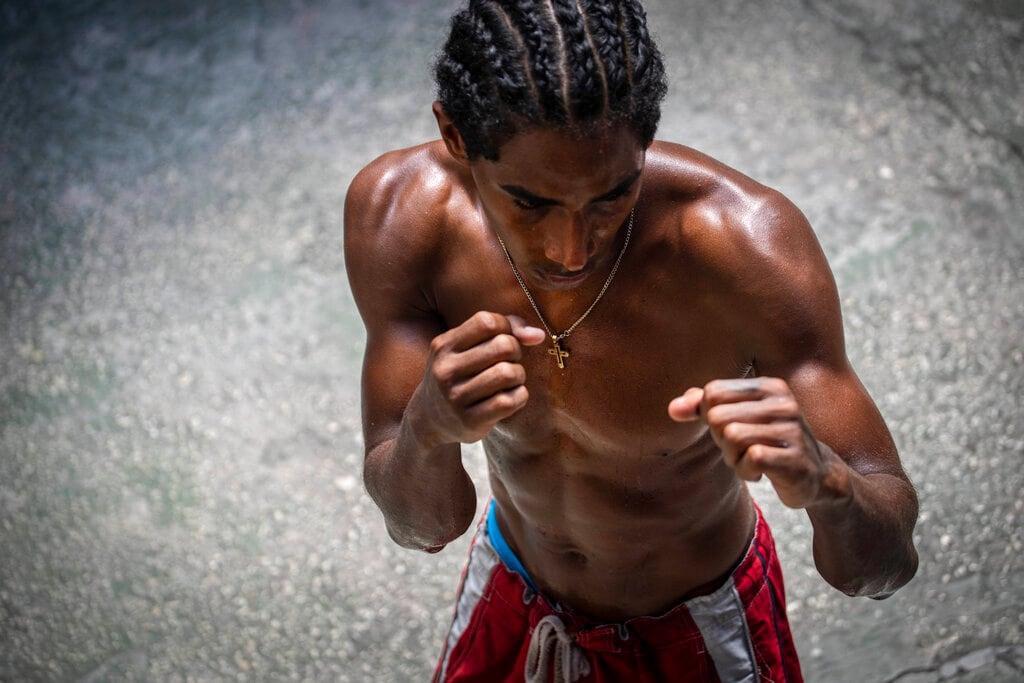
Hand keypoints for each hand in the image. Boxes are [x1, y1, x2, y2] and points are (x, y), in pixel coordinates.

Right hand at [410, 311, 545, 446]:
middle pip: (504, 346)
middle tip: (510, 362)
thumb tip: (538, 335)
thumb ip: (503, 331)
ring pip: (509, 373)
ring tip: (511, 380)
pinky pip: (509, 401)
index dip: (506, 328)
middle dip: (515, 352)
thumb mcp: (466, 348)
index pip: (487, 322)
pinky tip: (511, 397)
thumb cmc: (459, 375)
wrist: (429, 419)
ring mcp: (456, 397)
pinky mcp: (470, 421)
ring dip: (519, 375)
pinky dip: (519, 396)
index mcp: (444, 345)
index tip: (504, 340)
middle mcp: (446, 370)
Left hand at [668, 377, 835, 508]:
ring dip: (733, 457)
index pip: (713, 393)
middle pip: (718, 417)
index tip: (730, 427)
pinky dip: (746, 471)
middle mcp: (783, 403)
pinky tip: (761, 471)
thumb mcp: (735, 416)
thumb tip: (673, 409)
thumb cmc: (765, 440)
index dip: (710, 416)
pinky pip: (750, 460)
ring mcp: (792, 430)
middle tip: (742, 448)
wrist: (814, 474)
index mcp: (768, 386)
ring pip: (731, 437)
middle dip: (721, 440)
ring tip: (751, 459)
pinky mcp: (795, 459)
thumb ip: (702, 406)